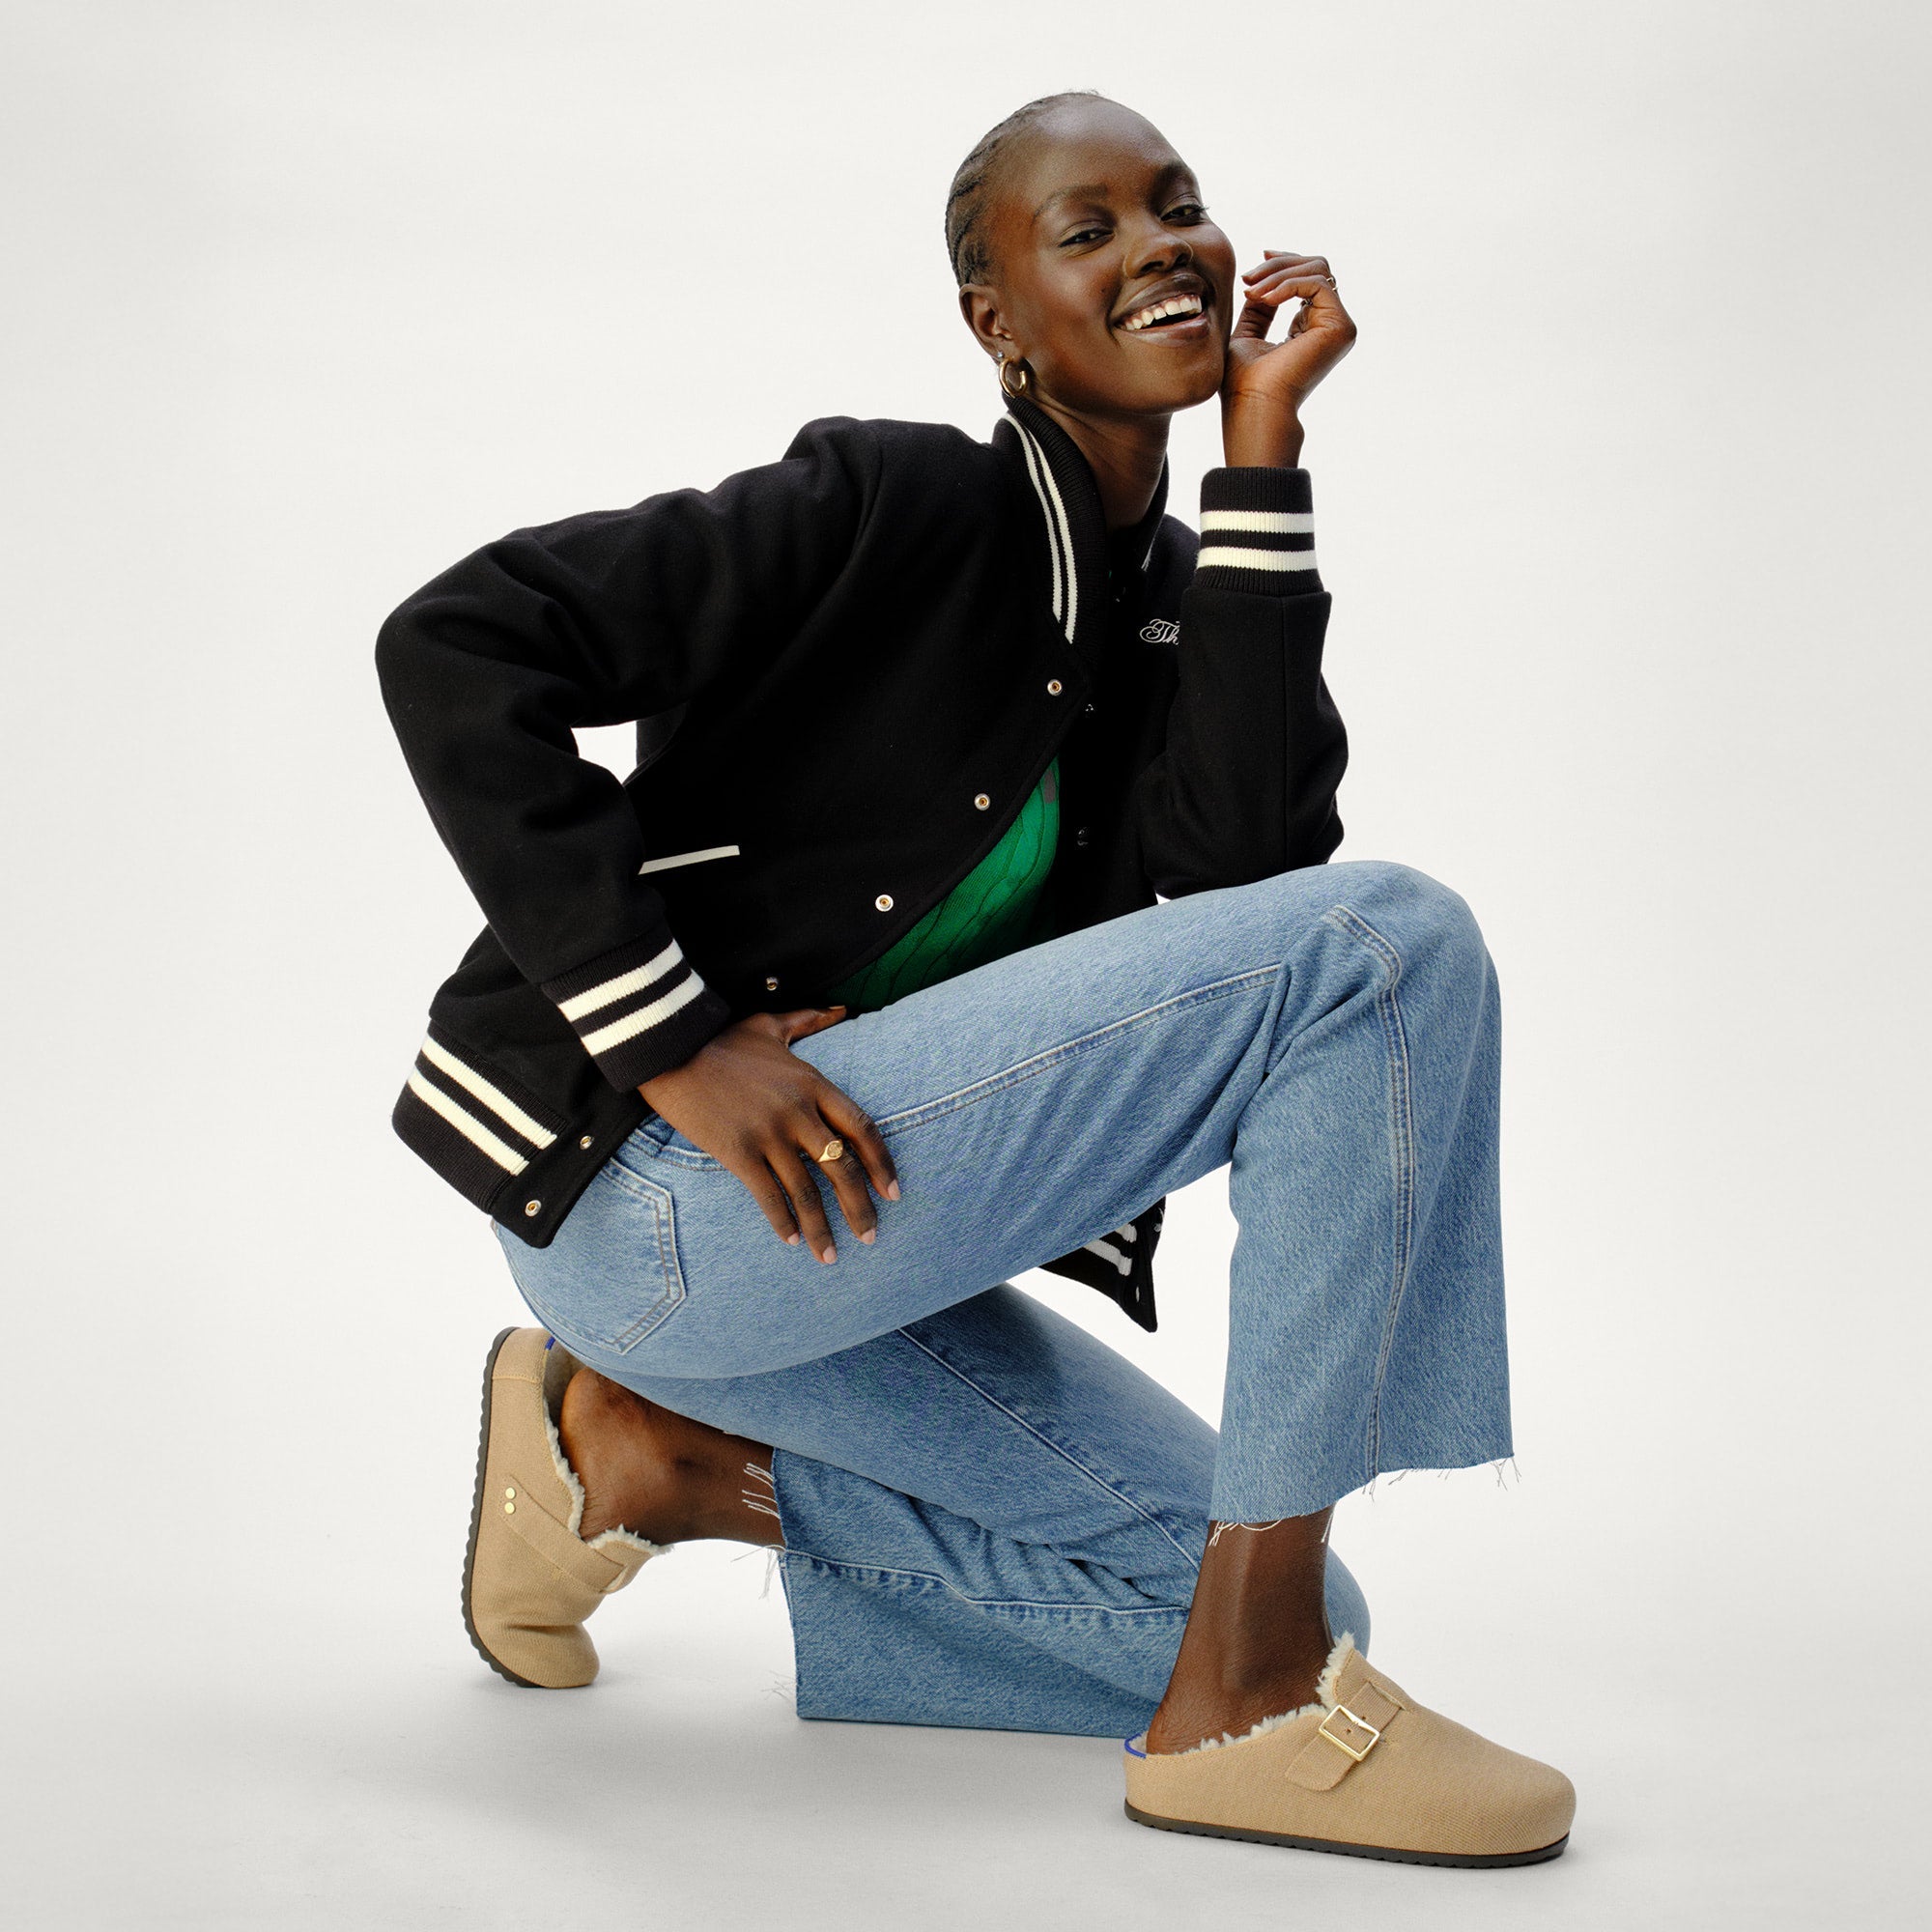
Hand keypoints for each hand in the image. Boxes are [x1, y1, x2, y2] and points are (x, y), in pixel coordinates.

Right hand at [638, 1007, 898, 1263]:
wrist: (671, 1048)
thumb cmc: (721, 1037)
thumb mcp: (771, 1023)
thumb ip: (810, 1019)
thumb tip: (842, 1009)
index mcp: (813, 1083)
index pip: (862, 1129)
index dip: (882, 1163)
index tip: (894, 1192)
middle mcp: (798, 1112)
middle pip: (843, 1167)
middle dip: (861, 1206)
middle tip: (872, 1235)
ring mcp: (769, 1134)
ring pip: (807, 1191)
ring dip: (822, 1227)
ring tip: (831, 1256)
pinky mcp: (738, 1152)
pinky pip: (769, 1195)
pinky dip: (783, 1221)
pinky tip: (791, 1240)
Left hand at [1221, 251, 1357, 467]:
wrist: (1254, 406)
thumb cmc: (1244, 383)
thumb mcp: (1249, 332)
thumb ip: (1262, 305)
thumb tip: (1266, 277)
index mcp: (1312, 328)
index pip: (1307, 279)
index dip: (1282, 265)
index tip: (1252, 268)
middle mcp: (1331, 327)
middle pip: (1316, 268)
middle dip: (1277, 265)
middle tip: (1247, 278)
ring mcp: (1339, 327)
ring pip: (1318, 270)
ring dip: (1278, 274)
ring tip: (1251, 291)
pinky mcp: (1340, 327)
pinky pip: (1317, 284)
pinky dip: (1287, 284)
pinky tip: (1264, 298)